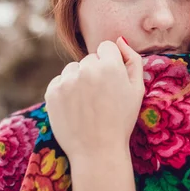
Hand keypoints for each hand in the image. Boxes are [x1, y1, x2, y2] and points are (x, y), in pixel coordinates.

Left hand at [45, 37, 144, 160]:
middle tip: (100, 97)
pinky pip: (60, 81)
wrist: (97, 151)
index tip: (112, 82)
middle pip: (90, 59)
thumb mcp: (137, 90)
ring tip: (87, 104)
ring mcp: (67, 80)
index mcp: (110, 66)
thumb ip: (132, 59)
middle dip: (95, 72)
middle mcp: (87, 68)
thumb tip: (120, 39)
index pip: (106, 48)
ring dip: (79, 79)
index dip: (111, 64)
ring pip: (73, 69)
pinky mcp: (52, 92)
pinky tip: (75, 108)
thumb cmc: (121, 120)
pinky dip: (66, 91)